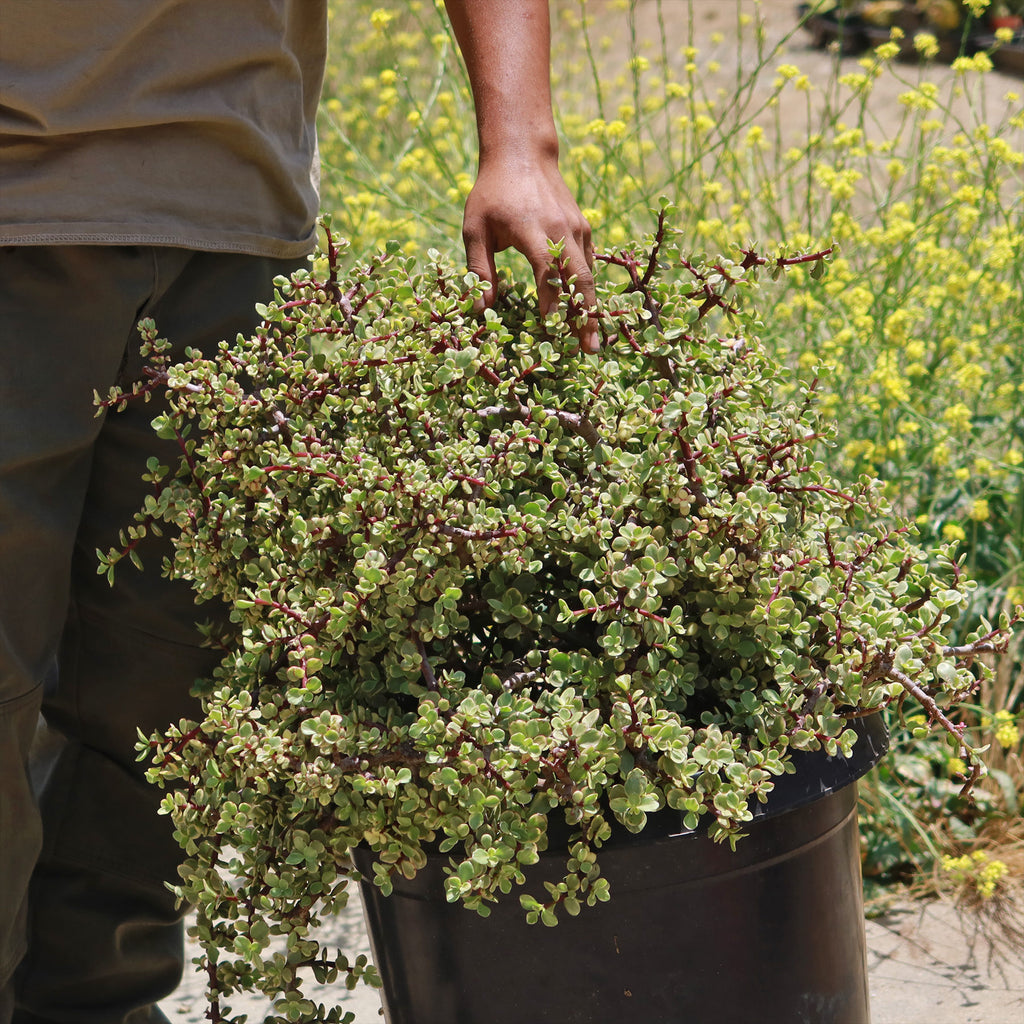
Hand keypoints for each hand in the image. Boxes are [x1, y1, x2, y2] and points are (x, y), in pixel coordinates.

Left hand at [462, 155, 597, 353]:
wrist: (522, 154)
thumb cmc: (492, 194)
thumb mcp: (475, 229)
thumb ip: (478, 269)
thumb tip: (480, 309)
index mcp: (532, 228)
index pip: (547, 269)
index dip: (551, 299)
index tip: (551, 328)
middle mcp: (561, 229)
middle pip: (581, 277)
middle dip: (586, 315)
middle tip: (589, 350)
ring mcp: (578, 228)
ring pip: (590, 274)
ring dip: (591, 307)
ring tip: (590, 340)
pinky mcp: (584, 228)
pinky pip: (590, 263)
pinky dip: (589, 288)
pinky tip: (585, 312)